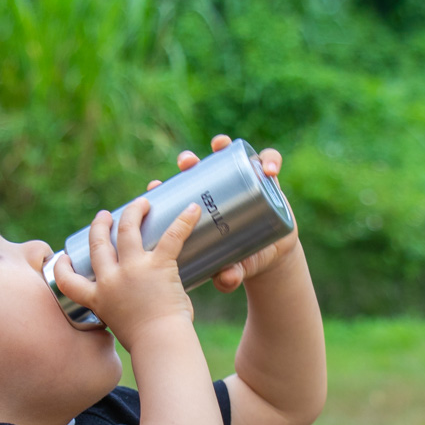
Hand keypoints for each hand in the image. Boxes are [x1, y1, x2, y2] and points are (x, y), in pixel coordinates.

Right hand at [53, 197, 202, 348]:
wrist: (160, 345)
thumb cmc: (147, 343)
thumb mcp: (122, 328)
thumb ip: (126, 313)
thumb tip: (142, 308)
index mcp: (98, 299)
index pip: (69, 281)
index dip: (63, 267)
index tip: (64, 257)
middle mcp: (110, 280)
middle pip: (98, 243)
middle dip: (100, 225)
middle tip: (105, 216)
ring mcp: (133, 270)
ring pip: (127, 229)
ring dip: (133, 211)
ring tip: (141, 203)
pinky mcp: (158, 266)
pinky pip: (171, 236)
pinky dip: (183, 221)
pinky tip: (191, 209)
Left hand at [148, 134, 299, 293]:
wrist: (270, 255)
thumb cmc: (241, 260)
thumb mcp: (234, 268)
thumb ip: (230, 275)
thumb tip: (226, 279)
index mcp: (198, 210)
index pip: (177, 194)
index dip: (164, 186)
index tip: (154, 185)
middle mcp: (217, 191)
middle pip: (198, 169)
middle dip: (189, 161)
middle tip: (186, 162)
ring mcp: (242, 181)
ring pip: (230, 156)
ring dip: (222, 146)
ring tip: (220, 145)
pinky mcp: (267, 180)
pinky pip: (269, 163)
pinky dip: (270, 161)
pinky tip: (269, 170)